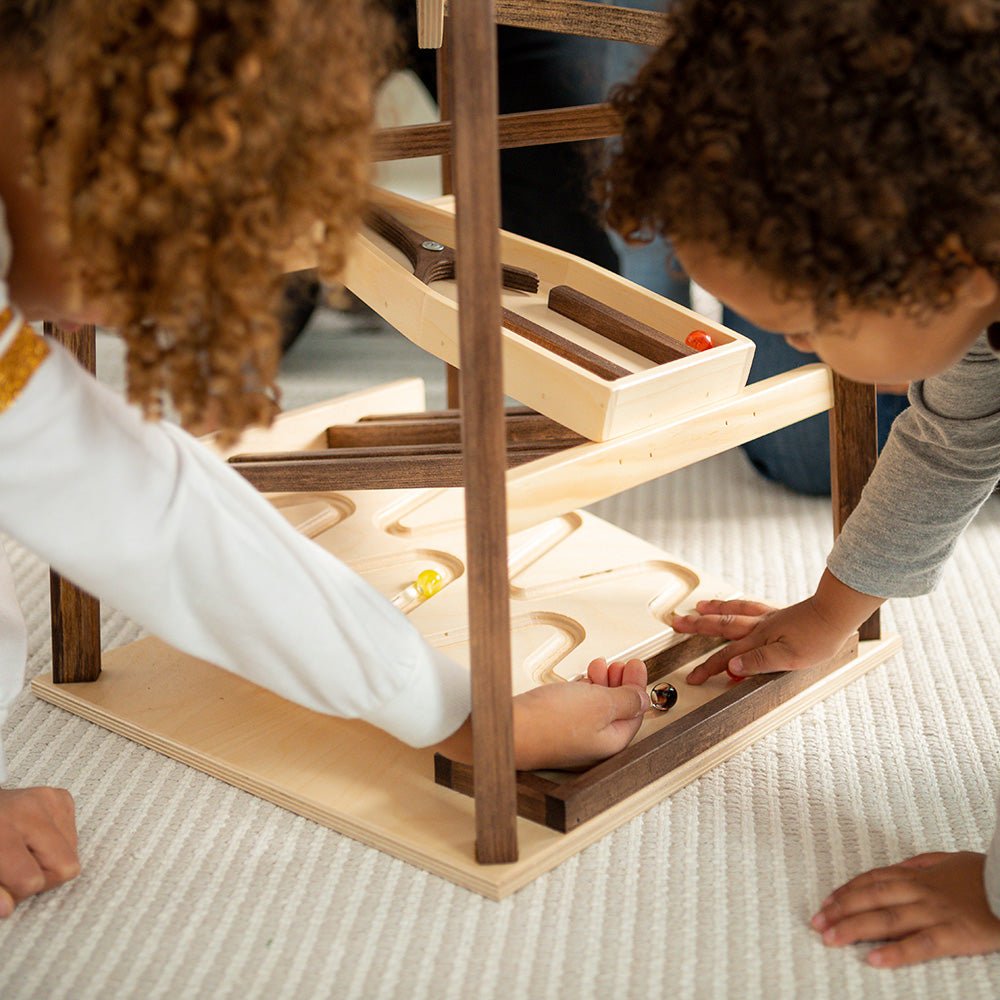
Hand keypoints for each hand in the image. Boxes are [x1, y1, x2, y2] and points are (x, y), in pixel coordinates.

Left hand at [0, 787, 79, 917]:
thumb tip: (7, 909)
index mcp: (1, 829)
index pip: (31, 880)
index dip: (18, 893)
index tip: (4, 888)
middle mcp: (28, 809)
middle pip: (65, 866)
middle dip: (43, 877)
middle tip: (17, 872)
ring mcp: (49, 799)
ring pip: (72, 853)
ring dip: (50, 861)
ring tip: (23, 852)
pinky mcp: (62, 797)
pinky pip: (74, 835)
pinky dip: (56, 844)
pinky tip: (34, 838)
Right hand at [511, 657, 649, 769]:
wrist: (508, 728)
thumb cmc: (550, 721)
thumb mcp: (600, 704)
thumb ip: (626, 701)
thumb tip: (644, 699)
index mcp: (611, 742)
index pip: (634, 713)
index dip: (636, 686)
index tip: (635, 666)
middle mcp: (593, 744)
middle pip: (616, 710)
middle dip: (619, 683)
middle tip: (618, 665)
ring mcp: (572, 738)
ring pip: (595, 708)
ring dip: (601, 684)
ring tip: (598, 667)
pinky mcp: (554, 729)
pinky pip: (576, 709)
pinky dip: (582, 691)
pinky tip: (580, 680)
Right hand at [674, 570, 882, 684]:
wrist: (837, 614)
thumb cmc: (818, 638)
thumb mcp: (789, 658)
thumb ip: (758, 662)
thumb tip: (731, 666)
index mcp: (759, 640)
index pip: (727, 657)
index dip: (708, 668)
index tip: (693, 677)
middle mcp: (759, 627)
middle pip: (721, 626)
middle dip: (698, 627)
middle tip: (678, 623)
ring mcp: (768, 618)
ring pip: (733, 611)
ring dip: (714, 610)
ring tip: (699, 607)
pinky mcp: (779, 613)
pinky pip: (750, 605)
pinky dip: (737, 604)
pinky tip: (735, 604)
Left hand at [811, 852, 999, 966]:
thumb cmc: (986, 876)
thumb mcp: (950, 860)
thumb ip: (922, 863)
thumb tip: (898, 867)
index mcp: (920, 875)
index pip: (873, 880)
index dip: (847, 891)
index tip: (826, 903)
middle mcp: (922, 892)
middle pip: (872, 897)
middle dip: (840, 910)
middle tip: (817, 923)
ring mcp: (937, 913)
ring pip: (887, 918)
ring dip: (855, 928)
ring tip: (831, 938)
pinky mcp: (956, 935)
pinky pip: (921, 944)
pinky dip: (896, 952)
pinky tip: (874, 960)